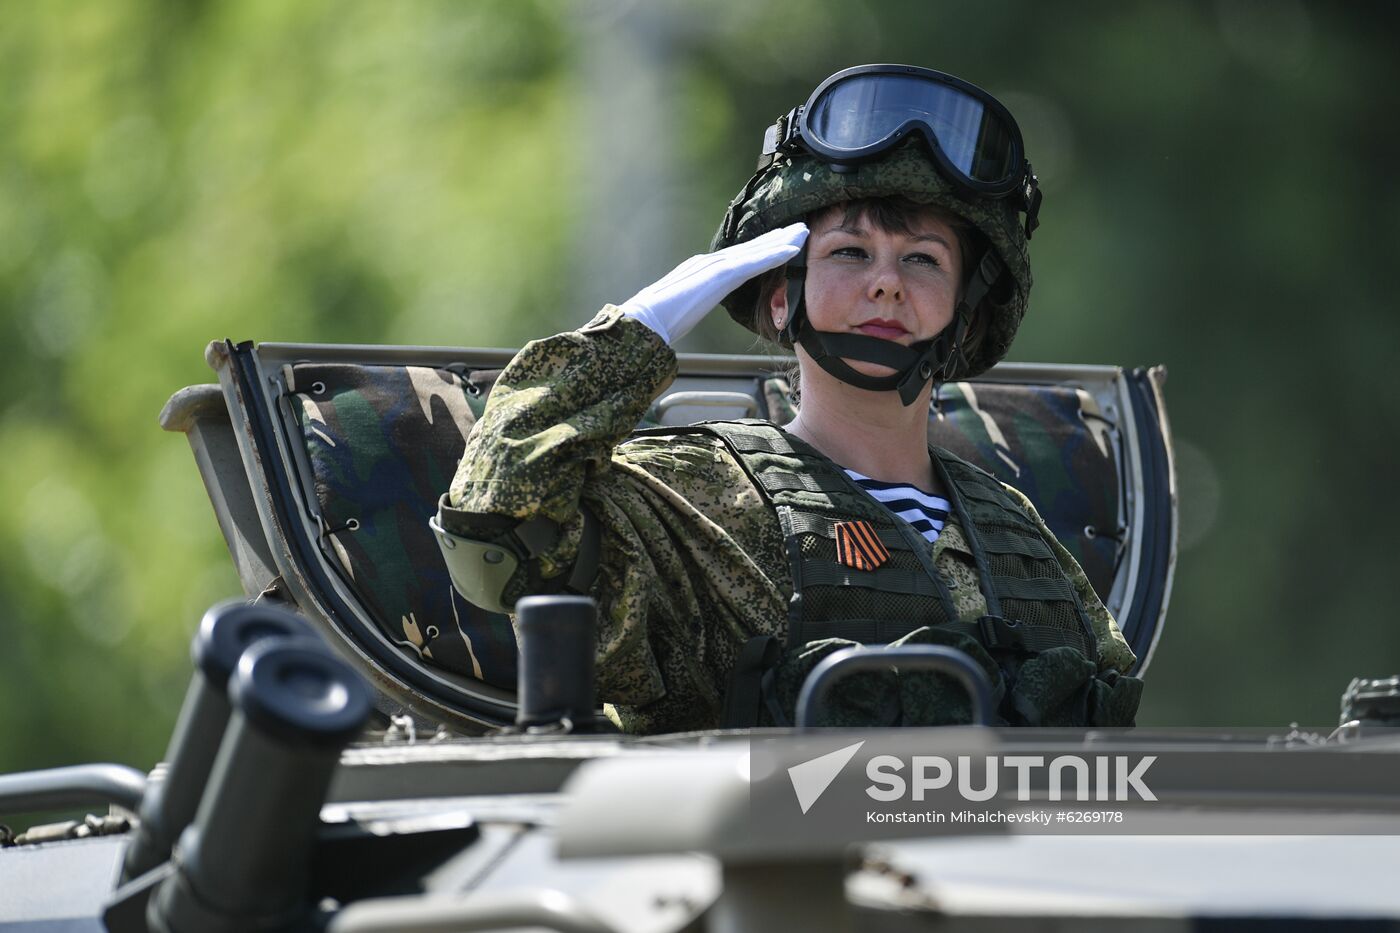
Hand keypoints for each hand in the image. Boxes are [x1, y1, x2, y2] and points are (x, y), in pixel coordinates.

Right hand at [619, 223, 808, 344]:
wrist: (644, 322)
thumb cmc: (657, 322)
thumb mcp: (680, 310)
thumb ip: (690, 304)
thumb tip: (689, 312)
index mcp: (700, 271)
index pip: (737, 257)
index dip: (760, 248)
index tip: (779, 242)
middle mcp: (709, 262)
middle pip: (749, 248)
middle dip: (776, 238)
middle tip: (799, 229)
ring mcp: (714, 267)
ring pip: (755, 250)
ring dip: (782, 241)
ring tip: (802, 233)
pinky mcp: (720, 276)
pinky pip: (754, 263)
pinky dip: (775, 254)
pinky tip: (793, 250)